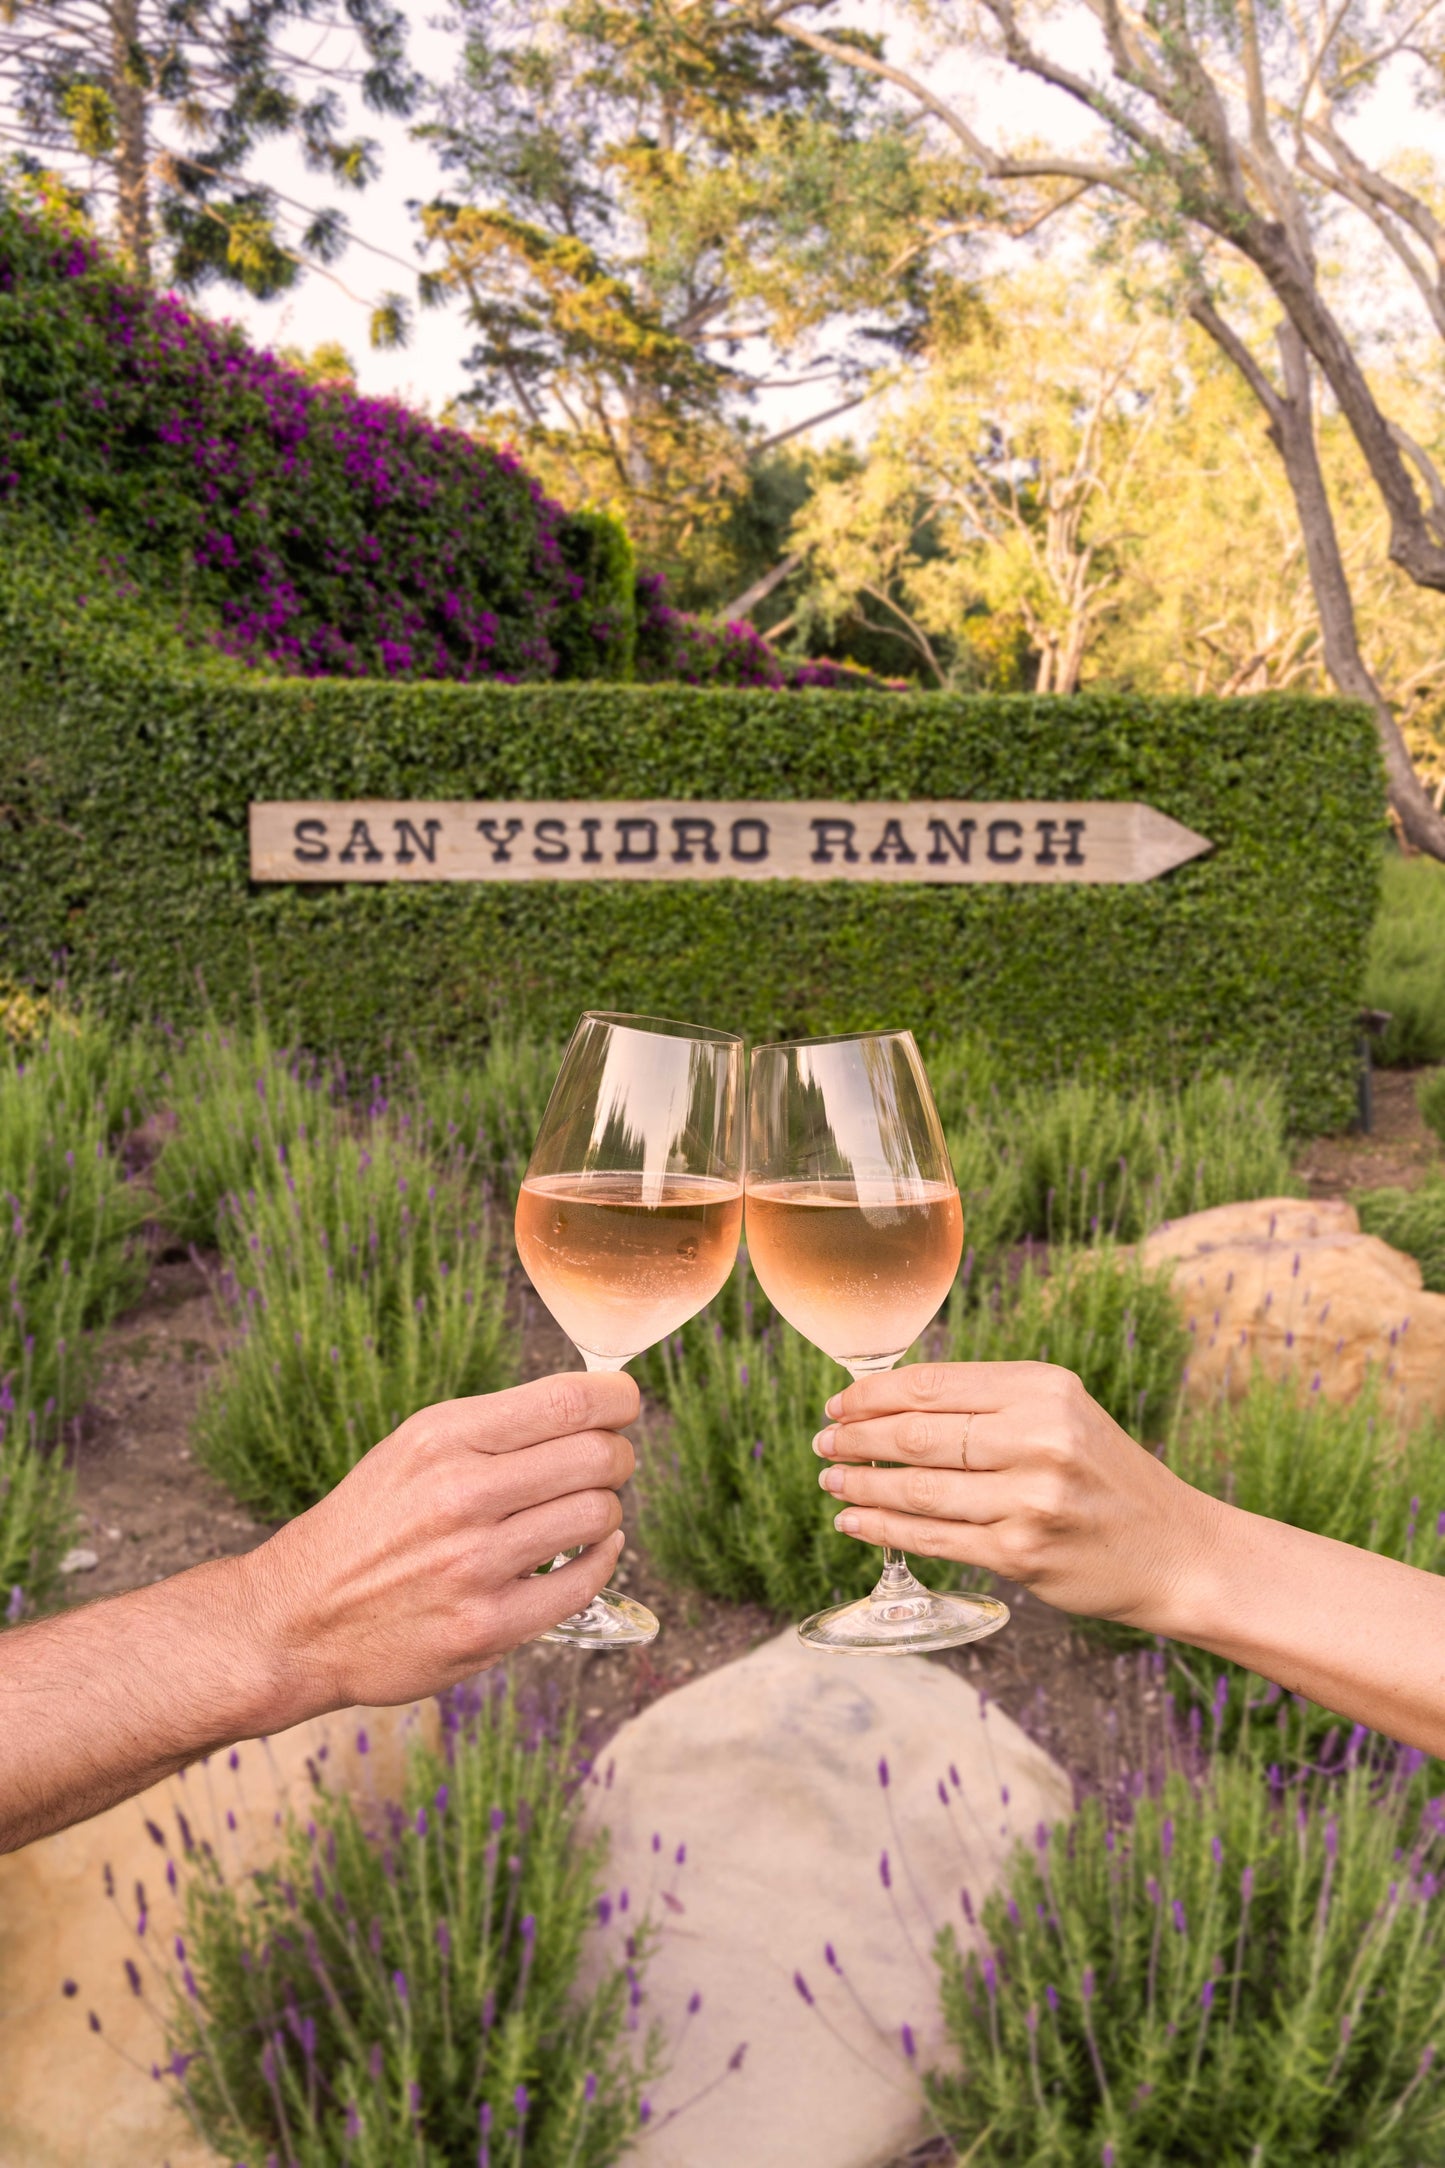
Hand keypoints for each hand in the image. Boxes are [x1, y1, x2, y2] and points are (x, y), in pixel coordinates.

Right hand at [241, 1370, 638, 1719]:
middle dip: (617, 1457)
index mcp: (443, 1437)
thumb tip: (592, 1408)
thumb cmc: (369, 1526)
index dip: (618, 1399)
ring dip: (605, 1513)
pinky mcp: (486, 1626)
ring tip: (581, 1515)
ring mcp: (474, 1565)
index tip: (624, 1406)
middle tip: (607, 1466)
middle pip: (598, 1457)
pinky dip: (599, 1562)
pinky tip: (582, 1555)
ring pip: (598, 1517)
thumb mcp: (414, 1449)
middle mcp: (460, 1495)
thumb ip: (495, 1429)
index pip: (568, 1400)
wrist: (297, 1619)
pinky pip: (585, 1582)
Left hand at [814, 1360, 1221, 1627]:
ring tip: (831, 1478)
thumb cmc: (1105, 1477)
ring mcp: (1030, 1500)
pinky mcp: (1022, 1554)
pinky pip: (933, 1538)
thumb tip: (892, 1401)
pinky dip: (882, 1527)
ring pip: (917, 1488)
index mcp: (1043, 1390)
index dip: (872, 1396)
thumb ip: (991, 1402)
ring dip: (861, 1483)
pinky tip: (854, 1520)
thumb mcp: (1062, 1414)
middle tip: (824, 1441)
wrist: (1176, 1550)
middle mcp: (1038, 1438)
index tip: (838, 1404)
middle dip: (856, 1437)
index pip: (933, 1386)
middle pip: (917, 1434)